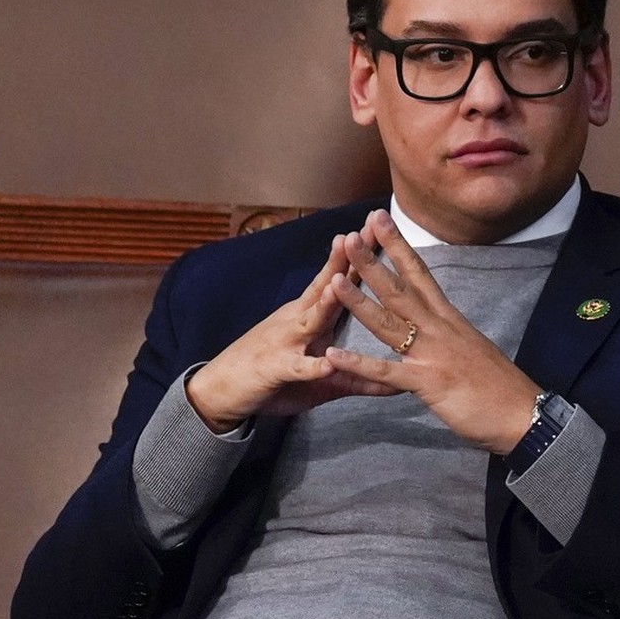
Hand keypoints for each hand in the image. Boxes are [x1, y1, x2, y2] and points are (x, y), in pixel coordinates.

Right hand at [185, 230, 395, 431]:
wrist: (223, 389)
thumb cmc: (276, 376)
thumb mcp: (323, 378)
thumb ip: (359, 376)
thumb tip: (396, 383)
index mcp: (311, 316)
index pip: (339, 280)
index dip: (359, 256)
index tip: (379, 229)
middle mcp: (298, 321)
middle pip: (326, 287)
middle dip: (345, 262)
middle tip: (361, 234)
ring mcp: (286, 342)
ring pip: (309, 320)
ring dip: (325, 303)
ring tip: (341, 286)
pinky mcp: (275, 369)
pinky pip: (297, 367)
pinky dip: (311, 366)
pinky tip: (327, 363)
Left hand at [325, 209, 541, 454]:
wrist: (523, 413)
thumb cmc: (500, 385)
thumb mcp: (472, 348)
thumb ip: (450, 335)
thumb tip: (439, 326)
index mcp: (450, 319)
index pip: (420, 274)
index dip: (398, 246)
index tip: (379, 221)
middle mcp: (440, 329)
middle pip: (400, 290)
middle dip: (373, 263)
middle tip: (350, 237)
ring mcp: (433, 355)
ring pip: (390, 323)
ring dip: (359, 302)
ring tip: (333, 281)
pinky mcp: (428, 383)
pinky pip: (387, 372)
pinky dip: (359, 363)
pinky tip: (334, 355)